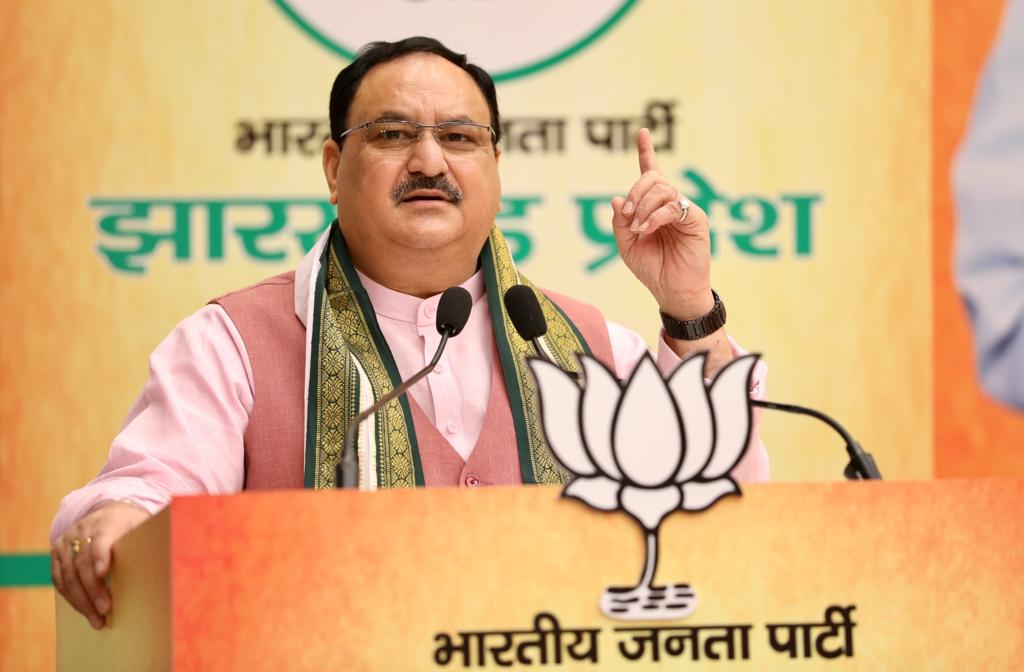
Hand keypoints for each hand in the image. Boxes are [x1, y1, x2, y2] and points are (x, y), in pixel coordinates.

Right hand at [51, 500, 150, 628]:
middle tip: (105, 611)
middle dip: (93, 590)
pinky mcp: (57, 552)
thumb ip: (155, 539)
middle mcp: (83, 529)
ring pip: (68, 574)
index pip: (101, 538)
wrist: (110, 511)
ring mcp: (67, 540)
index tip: (104, 573)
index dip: (100, 555)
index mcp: (108, 520)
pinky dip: (70, 597)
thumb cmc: (134, 525)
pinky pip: (59, 578)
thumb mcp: (146, 526)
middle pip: (82, 562)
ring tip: (96, 620)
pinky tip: (84, 610)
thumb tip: (182, 557)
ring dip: (81, 600)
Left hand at [611, 128, 713, 319]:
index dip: (647, 151)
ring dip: (643, 206)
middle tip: (628, 215)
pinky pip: (673, 205)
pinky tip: (647, 229)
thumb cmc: (652, 268)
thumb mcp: (627, 245)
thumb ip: (620, 222)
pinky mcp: (695, 219)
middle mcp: (670, 203)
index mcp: (654, 206)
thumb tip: (616, 199)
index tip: (643, 132)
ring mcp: (684, 209)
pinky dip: (655, 215)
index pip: (651, 172)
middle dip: (635, 193)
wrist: (672, 290)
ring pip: (662, 189)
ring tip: (638, 228)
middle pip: (653, 178)